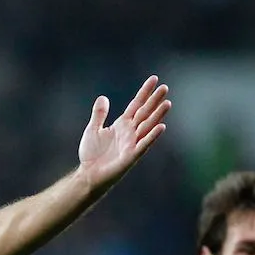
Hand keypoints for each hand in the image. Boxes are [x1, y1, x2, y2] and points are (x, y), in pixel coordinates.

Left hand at [77, 75, 170, 189]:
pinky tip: (161, 127)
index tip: (154, 79)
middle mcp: (130, 132)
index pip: (136, 105)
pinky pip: (143, 144)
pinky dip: (152, 136)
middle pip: (145, 113)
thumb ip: (99, 114)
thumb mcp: (93, 130)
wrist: (88, 174)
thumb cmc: (91, 154)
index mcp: (122, 124)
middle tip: (165, 87)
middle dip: (154, 100)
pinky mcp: (131, 156)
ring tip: (167, 103)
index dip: (144, 92)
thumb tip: (103, 97)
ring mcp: (132, 143)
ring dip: (157, 116)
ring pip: (148, 126)